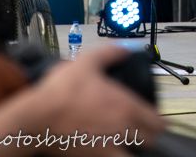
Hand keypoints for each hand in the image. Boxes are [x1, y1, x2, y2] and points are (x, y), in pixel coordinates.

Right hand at [30, 46, 164, 154]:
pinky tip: (107, 152)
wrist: (36, 118)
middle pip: (150, 141)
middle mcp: (123, 130)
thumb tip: (126, 50)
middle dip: (148, 136)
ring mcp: (108, 148)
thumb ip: (110, 54)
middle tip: (142, 131)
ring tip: (126, 144)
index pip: (158, 122)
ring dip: (132, 149)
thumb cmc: (62, 91)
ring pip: (133, 156)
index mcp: (126, 107)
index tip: (154, 120)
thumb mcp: (87, 62)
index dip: (159, 122)